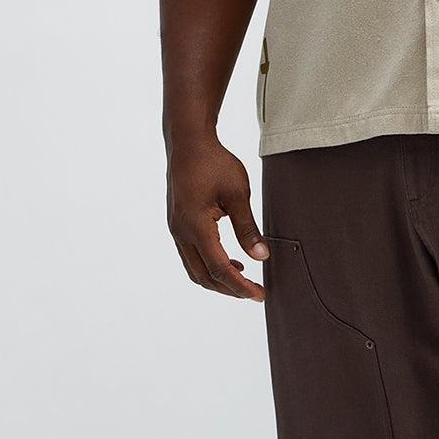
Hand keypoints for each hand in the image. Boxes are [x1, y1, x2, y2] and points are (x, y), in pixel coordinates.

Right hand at [166, 135, 269, 299]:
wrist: (188, 143)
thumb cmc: (214, 163)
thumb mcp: (238, 194)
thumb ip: (248, 228)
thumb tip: (262, 256)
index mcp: (195, 226)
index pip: (219, 268)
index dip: (240, 286)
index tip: (259, 295)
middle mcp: (181, 232)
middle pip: (204, 276)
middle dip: (230, 289)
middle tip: (255, 293)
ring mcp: (176, 229)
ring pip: (195, 269)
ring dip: (218, 279)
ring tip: (244, 279)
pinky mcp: (177, 224)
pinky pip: (191, 255)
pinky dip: (209, 265)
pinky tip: (229, 259)